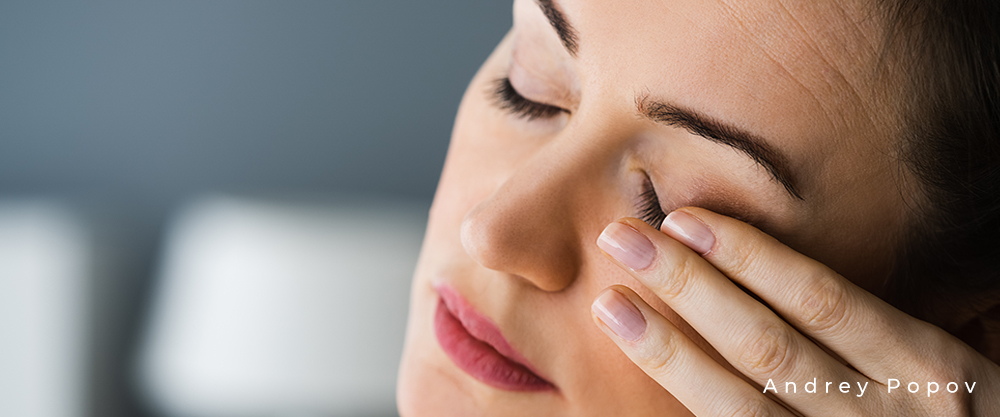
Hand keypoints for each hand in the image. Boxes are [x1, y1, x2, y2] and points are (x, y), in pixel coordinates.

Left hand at [590, 207, 999, 415]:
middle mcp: (884, 416)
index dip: (748, 257)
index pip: (821, 300)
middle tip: (622, 238)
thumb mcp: (938, 372)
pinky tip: (646, 372)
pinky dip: (688, 407)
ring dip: (669, 351)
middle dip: (688, 286)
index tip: (683, 219)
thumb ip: (879, 332)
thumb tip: (778, 273)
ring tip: (612, 304)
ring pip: (741, 403)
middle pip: (767, 344)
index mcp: (926, 368)